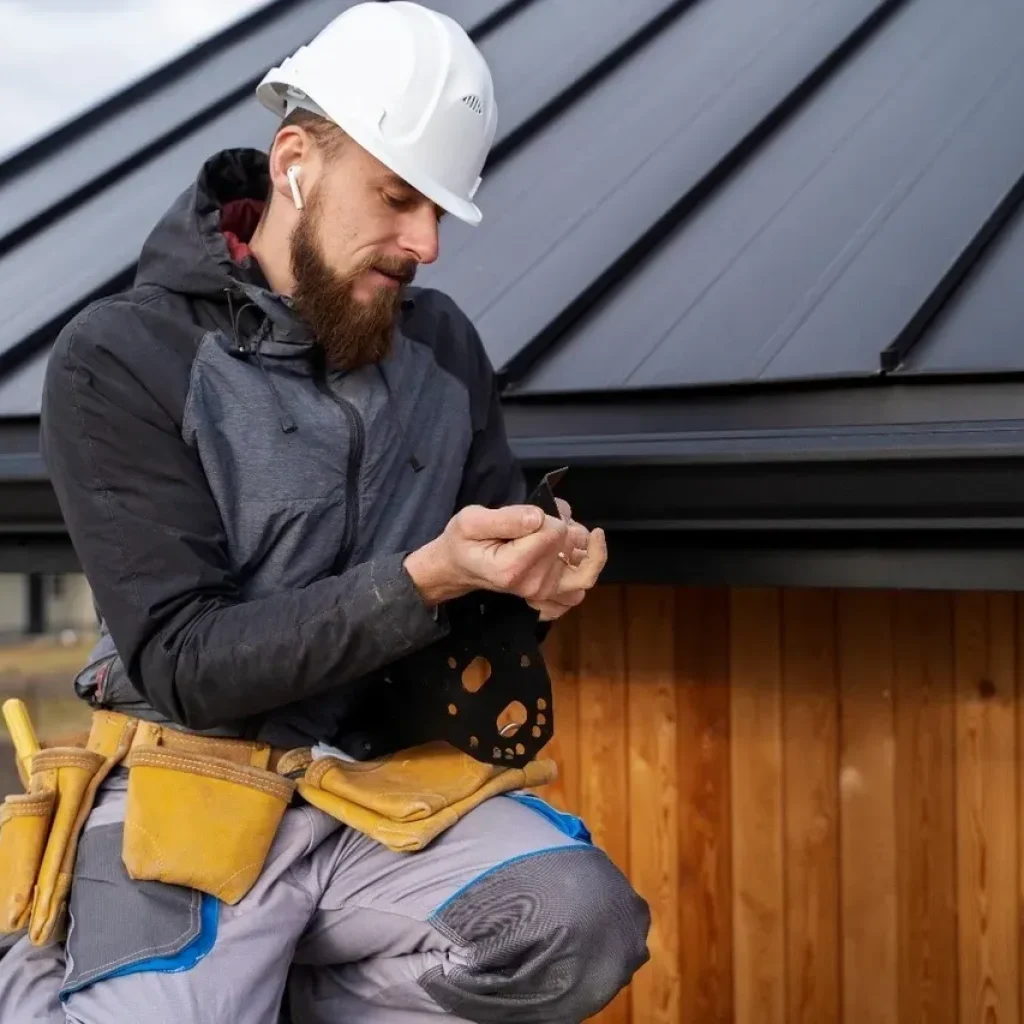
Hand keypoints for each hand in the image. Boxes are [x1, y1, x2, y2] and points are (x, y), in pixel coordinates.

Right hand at [404, 502, 584, 606]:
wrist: (458, 568)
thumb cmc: (463, 542)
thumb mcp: (472, 520)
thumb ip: (506, 518)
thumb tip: (539, 517)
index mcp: (512, 567)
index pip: (554, 532)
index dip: (547, 516)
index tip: (528, 515)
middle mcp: (532, 585)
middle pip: (570, 544)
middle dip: (564, 524)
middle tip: (543, 517)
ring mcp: (542, 594)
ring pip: (584, 568)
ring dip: (580, 545)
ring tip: (560, 530)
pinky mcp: (548, 598)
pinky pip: (579, 588)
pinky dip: (581, 571)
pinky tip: (570, 556)